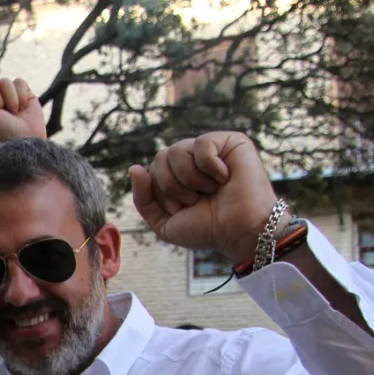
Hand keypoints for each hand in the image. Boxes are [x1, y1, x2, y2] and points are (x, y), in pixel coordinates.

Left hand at [0, 73, 46, 142]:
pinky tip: (23, 107)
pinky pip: (19, 82)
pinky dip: (21, 96)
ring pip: (5, 82)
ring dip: (10, 99)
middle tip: (3, 114)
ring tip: (14, 112)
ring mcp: (7, 93)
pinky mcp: (22, 91)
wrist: (26, 138)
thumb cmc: (2, 129)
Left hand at [128, 132, 277, 262]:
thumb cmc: (207, 229)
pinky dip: (210, 167)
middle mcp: (192, 160)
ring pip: (176, 151)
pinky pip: (201, 144)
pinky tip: (225, 177)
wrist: (239, 232)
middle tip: (197, 200)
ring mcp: (211, 150)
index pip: (150, 171)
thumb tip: (134, 168)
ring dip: (190, 180)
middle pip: (160, 158)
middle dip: (173, 187)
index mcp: (177, 175)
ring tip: (211, 190)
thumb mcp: (164, 222)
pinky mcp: (231, 142)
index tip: (183, 209)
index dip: (161, 194)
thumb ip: (142, 198)